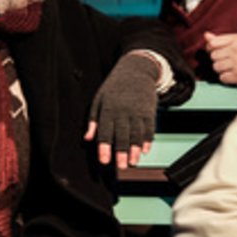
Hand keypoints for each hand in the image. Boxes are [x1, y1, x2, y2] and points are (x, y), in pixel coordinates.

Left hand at [84, 52, 159, 172]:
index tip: (104, 161)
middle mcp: (124, 110)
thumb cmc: (115, 87)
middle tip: (122, 166)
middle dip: (122, 151)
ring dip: (136, 149)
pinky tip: (145, 149)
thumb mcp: (99, 99)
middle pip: (123, 134)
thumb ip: (93, 120)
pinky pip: (149, 127)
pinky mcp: (149, 109)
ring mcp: (138, 110)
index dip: (105, 147)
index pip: (106, 131)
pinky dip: (148, 139)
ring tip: (133, 162)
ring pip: (137, 132)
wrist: (136, 69)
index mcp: (109, 108)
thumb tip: (87, 138)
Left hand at [205, 31, 236, 85]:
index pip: (212, 43)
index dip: (211, 48)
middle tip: (226, 59)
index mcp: (235, 40)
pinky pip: (222, 78)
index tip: (216, 50)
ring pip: (216, 67)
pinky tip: (232, 74)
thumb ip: (221, 39)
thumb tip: (206, 36)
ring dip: (221, 69)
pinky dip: (226, 77)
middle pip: (213, 56)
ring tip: (230, 67)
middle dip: (217, 59)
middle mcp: (236, 51)